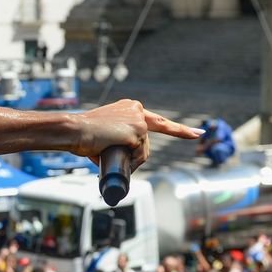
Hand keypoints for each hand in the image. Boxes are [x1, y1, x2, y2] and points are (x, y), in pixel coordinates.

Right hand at [73, 100, 199, 166]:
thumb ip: (117, 143)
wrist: (75, 131)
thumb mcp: (105, 136)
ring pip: (144, 150)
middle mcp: (137, 110)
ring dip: (131, 160)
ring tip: (108, 154)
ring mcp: (138, 120)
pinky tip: (114, 154)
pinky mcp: (137, 131)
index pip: (159, 122)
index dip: (179, 130)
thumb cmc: (84, 136)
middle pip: (148, 142)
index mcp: (131, 108)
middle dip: (141, 155)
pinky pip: (139, 154)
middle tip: (165, 153)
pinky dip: (130, 161)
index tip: (196, 134)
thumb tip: (122, 163)